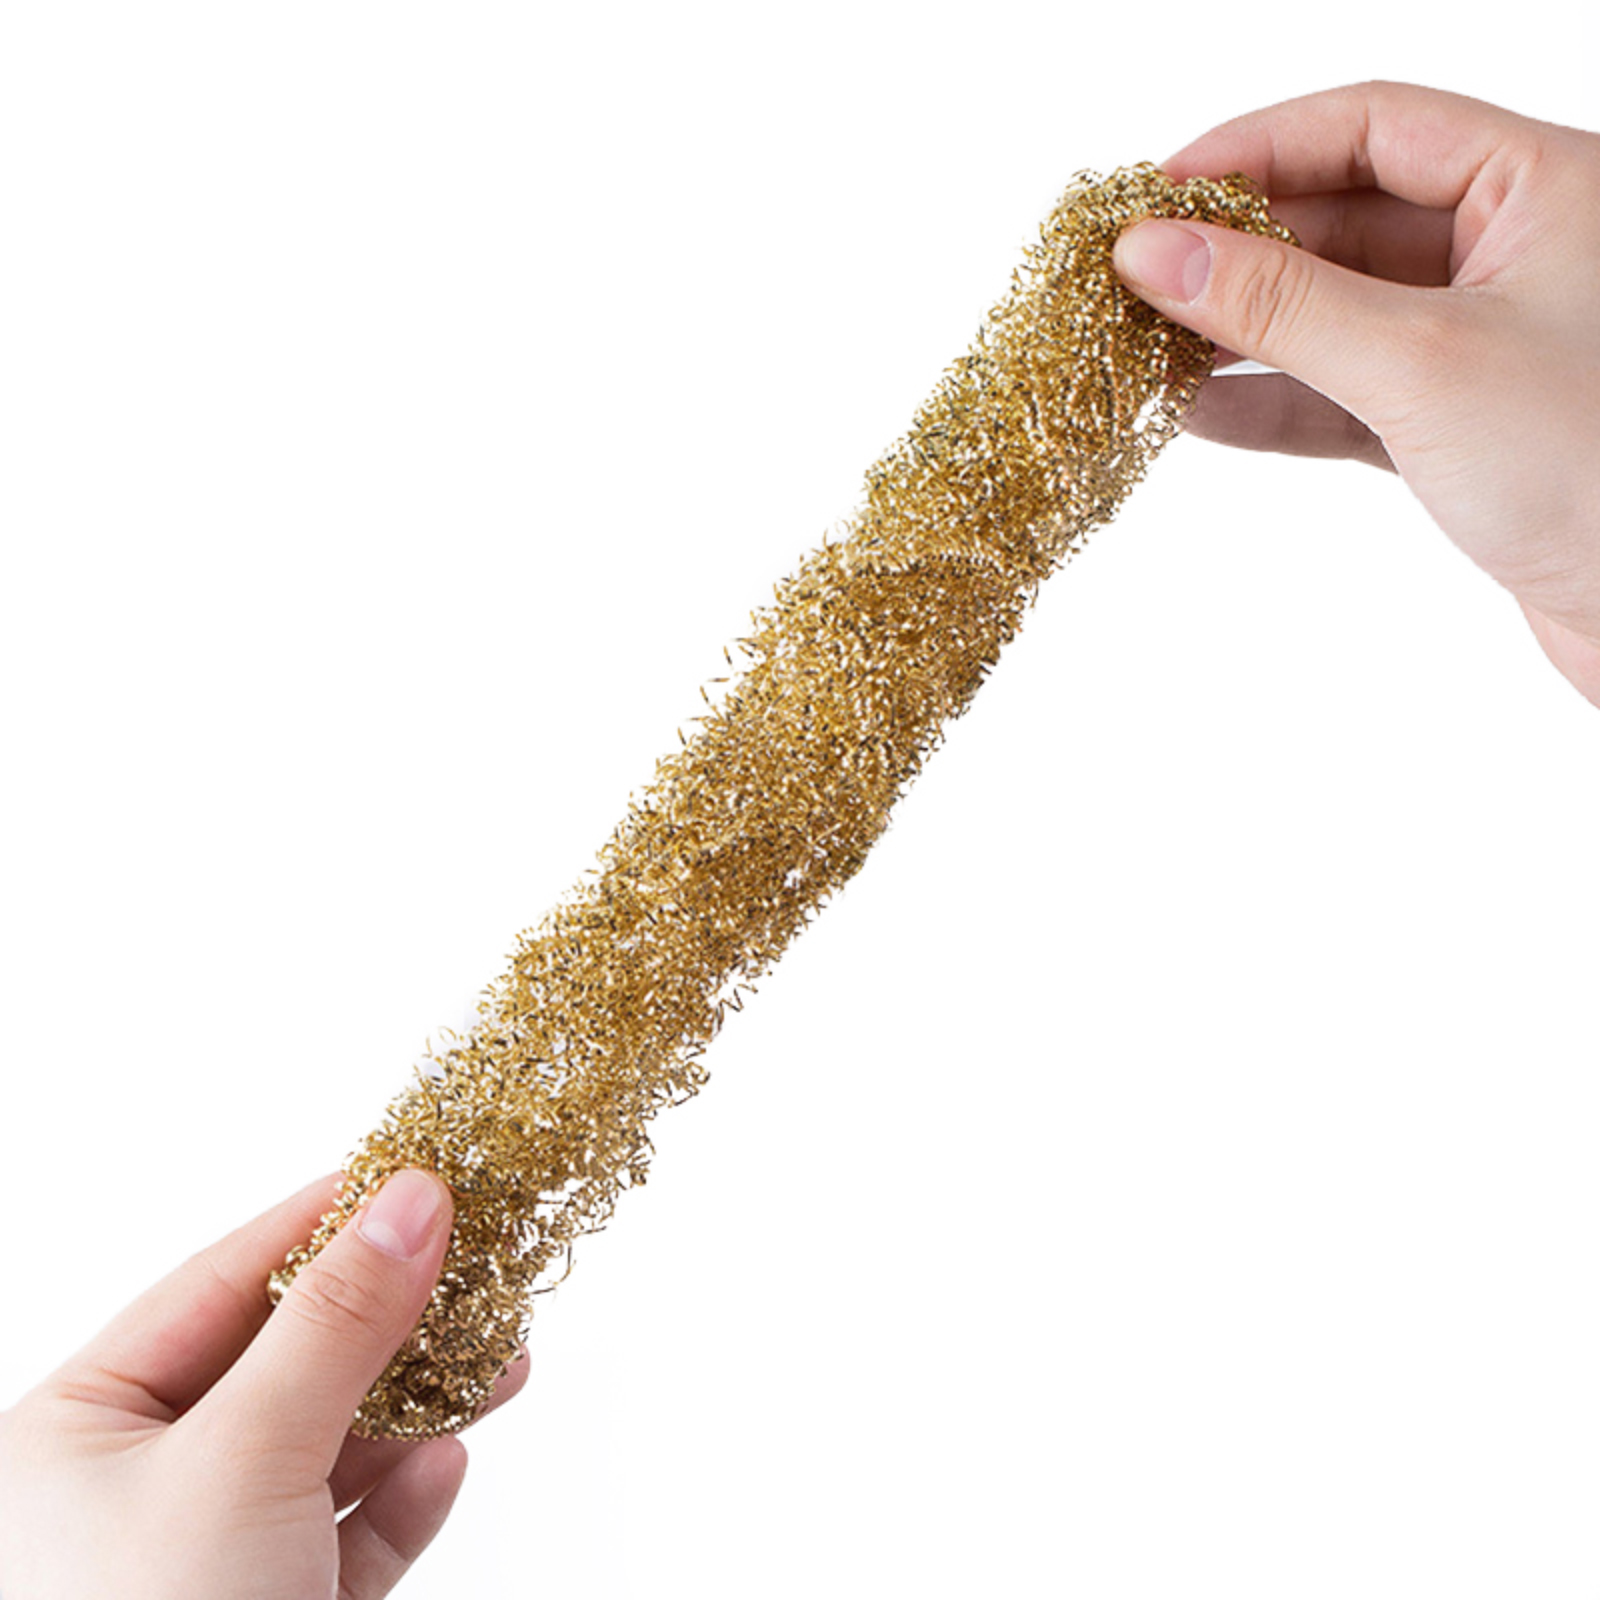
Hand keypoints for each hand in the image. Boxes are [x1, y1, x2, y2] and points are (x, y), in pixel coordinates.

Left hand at [0, 1171, 526, 1599]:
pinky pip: (344, 1534)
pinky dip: (402, 1500)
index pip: (221, 1283)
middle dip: (394, 1318)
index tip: (421, 1171)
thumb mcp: (243, 1457)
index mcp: (79, 1429)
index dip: (326, 1221)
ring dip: (419, 1404)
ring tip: (503, 1353)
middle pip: (290, 1360)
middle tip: (487, 1259)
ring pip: (330, 1444)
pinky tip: (447, 1462)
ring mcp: (204, 1556)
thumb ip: (336, 1322)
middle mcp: (133, 1486)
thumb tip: (413, 1196)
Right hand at [1112, 80, 1599, 707]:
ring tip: (1143, 348)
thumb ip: (1280, 304)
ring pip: (1332, 315)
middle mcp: (1511, 254)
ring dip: (1239, 334)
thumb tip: (1154, 252)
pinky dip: (1270, 403)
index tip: (1154, 194)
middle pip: (1340, 220)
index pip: (1371, 127)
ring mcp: (1478, 344)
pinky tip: (1195, 412)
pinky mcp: (1453, 430)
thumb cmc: (1591, 466)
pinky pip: (1340, 396)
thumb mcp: (1417, 363)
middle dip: (1233, 252)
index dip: (1256, 150)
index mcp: (1540, 188)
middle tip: (1132, 279)